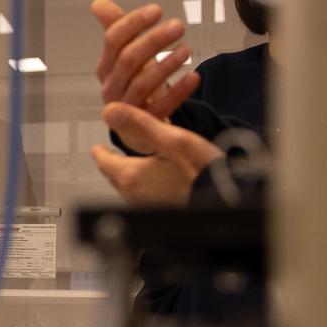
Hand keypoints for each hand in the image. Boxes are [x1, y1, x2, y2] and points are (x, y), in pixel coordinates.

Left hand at [89, 103, 223, 205]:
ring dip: (128, 176)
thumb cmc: (205, 175)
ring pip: (128, 189)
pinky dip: (142, 187)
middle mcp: (135, 196)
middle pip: (115, 177)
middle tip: (112, 155)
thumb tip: (110, 111)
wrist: (229, 204)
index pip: (104, 162)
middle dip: (112, 164)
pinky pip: (143, 199)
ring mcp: (147, 209)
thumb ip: (141, 125)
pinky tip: (154, 183)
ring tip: (132, 166)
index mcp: (133, 176)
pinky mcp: (161, 215)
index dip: (100, 152)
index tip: (97, 148)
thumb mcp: (173, 140)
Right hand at [91, 0, 198, 118]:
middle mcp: (111, 86)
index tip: (157, 10)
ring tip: (187, 49)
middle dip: (153, 40)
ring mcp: (127, 107)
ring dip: (166, 64)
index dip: (134, 23)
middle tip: (178, 26)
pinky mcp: (145, 124)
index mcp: (105, 67)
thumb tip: (98, 3)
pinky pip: (162, 107)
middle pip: (128, 60)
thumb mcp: (124, 55)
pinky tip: (194, 76)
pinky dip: (179, 91)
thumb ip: (116, 28)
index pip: (114, 40)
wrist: (139, 123)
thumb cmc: (133, 83)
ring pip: (142, 84)